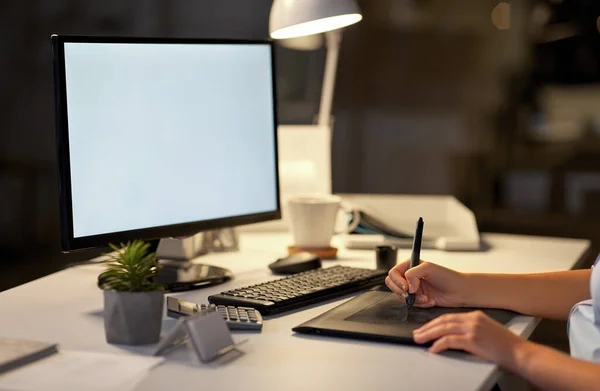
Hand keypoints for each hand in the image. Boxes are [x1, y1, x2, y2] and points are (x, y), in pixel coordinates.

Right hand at [385, 260, 467, 307]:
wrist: (460, 291)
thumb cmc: (448, 277)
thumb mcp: (429, 268)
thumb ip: (413, 274)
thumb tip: (407, 286)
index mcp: (410, 265)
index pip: (393, 273)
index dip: (397, 281)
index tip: (406, 287)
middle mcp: (409, 276)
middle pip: (392, 285)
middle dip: (402, 292)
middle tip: (411, 294)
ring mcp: (413, 288)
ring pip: (401, 296)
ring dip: (414, 299)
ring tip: (425, 297)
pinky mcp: (418, 299)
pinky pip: (411, 304)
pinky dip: (420, 304)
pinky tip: (430, 301)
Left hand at [413, 310, 527, 369]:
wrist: (521, 353)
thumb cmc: (506, 346)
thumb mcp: (487, 331)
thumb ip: (471, 330)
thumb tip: (454, 336)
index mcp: (475, 316)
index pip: (449, 317)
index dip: (434, 323)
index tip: (425, 328)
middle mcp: (473, 319)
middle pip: (443, 321)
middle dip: (428, 327)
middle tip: (417, 334)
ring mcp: (473, 329)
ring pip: (443, 329)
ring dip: (428, 334)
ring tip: (419, 340)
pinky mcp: (473, 340)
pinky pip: (450, 341)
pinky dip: (439, 344)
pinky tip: (433, 349)